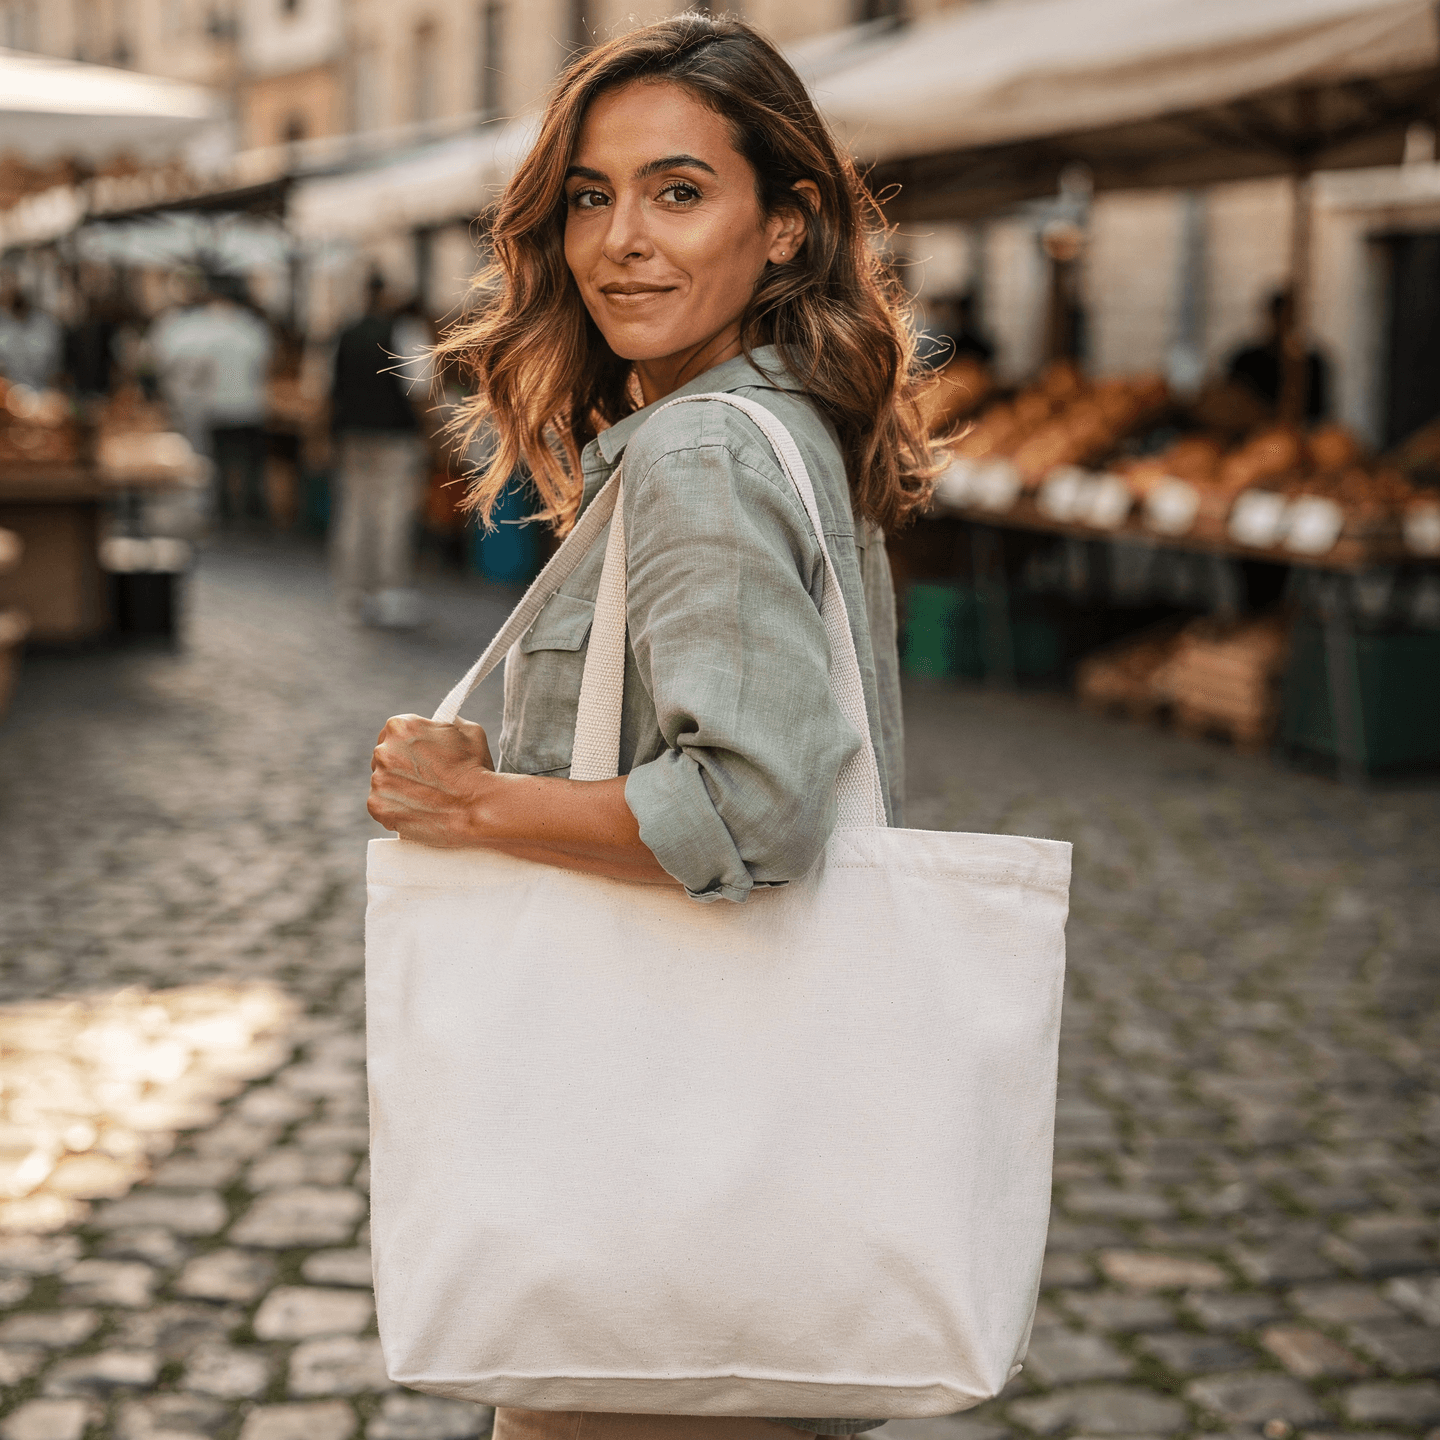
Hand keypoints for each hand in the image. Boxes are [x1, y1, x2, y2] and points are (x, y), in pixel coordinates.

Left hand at [368, 715, 495, 847]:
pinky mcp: (377, 806)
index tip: (418, 757)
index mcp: (400, 726)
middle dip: (400, 766)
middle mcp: (383, 751)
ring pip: (382, 782)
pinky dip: (395, 809)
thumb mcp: (468, 731)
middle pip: (384, 757)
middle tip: (423, 779)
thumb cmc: (475, 769)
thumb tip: (440, 722)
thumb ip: (447, 723)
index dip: (407, 746)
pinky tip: (416, 810)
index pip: (393, 733)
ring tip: (424, 798)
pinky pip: (381, 806)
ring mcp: (378, 780)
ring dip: (397, 788)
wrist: (477, 807)